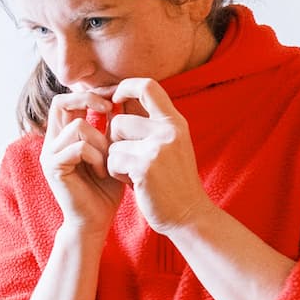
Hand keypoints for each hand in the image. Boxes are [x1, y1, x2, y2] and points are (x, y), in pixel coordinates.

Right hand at [39, 90, 124, 238]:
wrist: (96, 220)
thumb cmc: (106, 188)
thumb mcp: (111, 150)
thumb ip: (110, 126)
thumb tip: (119, 96)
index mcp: (62, 136)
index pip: (66, 100)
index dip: (89, 94)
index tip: (113, 100)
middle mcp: (51, 142)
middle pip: (59, 103)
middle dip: (87, 101)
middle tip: (108, 111)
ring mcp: (49, 155)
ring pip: (77, 127)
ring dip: (100, 140)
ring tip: (108, 160)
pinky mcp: (53, 169)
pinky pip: (78, 148)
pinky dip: (96, 157)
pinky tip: (103, 172)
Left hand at [105, 78, 214, 233]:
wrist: (187, 214)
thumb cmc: (171, 181)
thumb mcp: (165, 145)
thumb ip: (146, 123)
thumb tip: (119, 98)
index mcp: (174, 121)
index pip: (147, 85)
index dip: (125, 87)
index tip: (115, 100)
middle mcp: (169, 130)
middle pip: (118, 120)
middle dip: (114, 142)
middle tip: (128, 160)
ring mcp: (158, 147)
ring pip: (112, 142)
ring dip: (114, 159)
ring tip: (132, 172)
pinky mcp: (146, 166)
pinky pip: (112, 160)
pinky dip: (115, 173)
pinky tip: (133, 182)